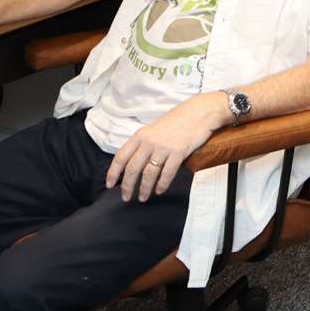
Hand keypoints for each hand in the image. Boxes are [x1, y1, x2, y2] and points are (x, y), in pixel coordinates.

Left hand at [106, 93, 222, 201]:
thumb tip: (133, 164)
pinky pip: (167, 173)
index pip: (121, 157)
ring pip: (149, 174)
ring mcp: (164, 148)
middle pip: (133, 169)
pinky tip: (159, 190)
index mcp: (140, 136)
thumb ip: (143, 144)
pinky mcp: (178, 153)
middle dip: (128, 186)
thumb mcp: (153, 130)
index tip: (110, 185)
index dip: (113, 173)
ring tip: (143, 197)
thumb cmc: (177, 121)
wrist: (198, 112)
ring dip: (144, 189)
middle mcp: (149, 142)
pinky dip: (162, 185)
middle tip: (126, 198)